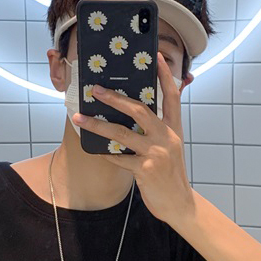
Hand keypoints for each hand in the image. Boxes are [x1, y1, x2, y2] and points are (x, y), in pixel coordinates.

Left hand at [72, 51, 194, 226]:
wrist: (179, 204)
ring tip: (80, 119)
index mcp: (174, 129)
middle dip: (114, 98)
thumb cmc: (170, 176)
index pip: (173, 96)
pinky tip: (97, 150)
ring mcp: (157, 153)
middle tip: (95, 90)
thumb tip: (131, 117)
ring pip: (123, 133)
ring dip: (98, 125)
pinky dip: (107, 153)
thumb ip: (156, 132)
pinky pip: (119, 157)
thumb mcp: (170, 149)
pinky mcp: (146, 170)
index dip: (165, 75)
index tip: (155, 56)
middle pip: (140, 109)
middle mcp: (167, 137)